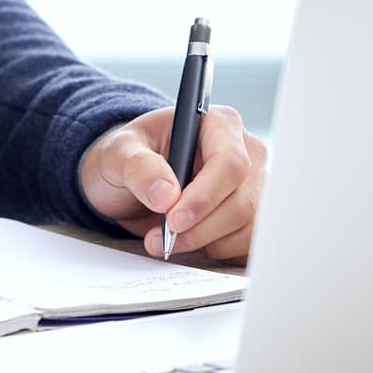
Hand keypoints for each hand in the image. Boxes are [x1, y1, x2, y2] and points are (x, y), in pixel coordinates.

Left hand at [79, 105, 265, 262]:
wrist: (134, 178)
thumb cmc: (131, 156)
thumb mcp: (119, 152)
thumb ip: (139, 167)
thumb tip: (166, 195)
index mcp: (217, 124)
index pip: (230, 163)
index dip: (204, 197)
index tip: (173, 220)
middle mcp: (245, 152)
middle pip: (241, 201)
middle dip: (199, 228)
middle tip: (161, 239)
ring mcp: (253, 184)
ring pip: (246, 226)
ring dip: (205, 242)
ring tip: (168, 240)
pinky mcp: (252, 213)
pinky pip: (247, 242)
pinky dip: (217, 249)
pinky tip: (190, 240)